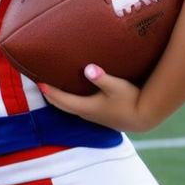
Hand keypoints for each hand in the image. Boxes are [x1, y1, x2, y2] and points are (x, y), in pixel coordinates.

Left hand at [38, 64, 155, 132]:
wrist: (145, 116)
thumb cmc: (132, 99)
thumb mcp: (117, 86)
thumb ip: (102, 77)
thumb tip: (89, 68)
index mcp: (88, 107)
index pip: (62, 99)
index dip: (49, 91)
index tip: (38, 82)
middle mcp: (87, 113)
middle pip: (62, 106)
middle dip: (50, 95)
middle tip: (39, 84)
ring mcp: (93, 116)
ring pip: (69, 108)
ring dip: (58, 100)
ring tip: (50, 89)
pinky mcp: (100, 116)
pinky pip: (77, 109)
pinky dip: (69, 102)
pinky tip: (71, 96)